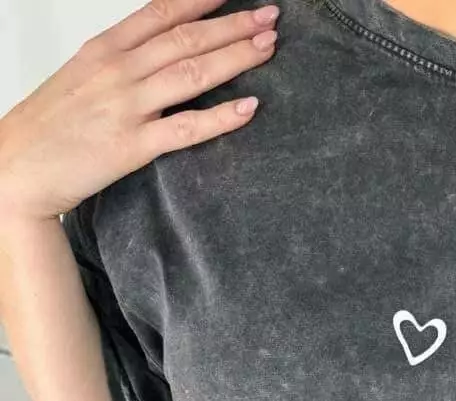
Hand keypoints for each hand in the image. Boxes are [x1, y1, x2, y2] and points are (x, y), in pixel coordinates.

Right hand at [0, 0, 279, 222]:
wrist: (17, 168)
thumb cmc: (49, 126)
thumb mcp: (81, 76)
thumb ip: (120, 61)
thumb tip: (157, 52)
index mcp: (105, 49)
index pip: (161, 12)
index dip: (202, 0)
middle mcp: (119, 71)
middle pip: (186, 38)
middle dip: (233, 26)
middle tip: (269, 18)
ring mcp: (127, 107)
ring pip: (191, 73)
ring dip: (235, 58)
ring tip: (267, 48)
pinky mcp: (133, 146)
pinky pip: (186, 127)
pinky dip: (221, 116)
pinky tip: (249, 106)